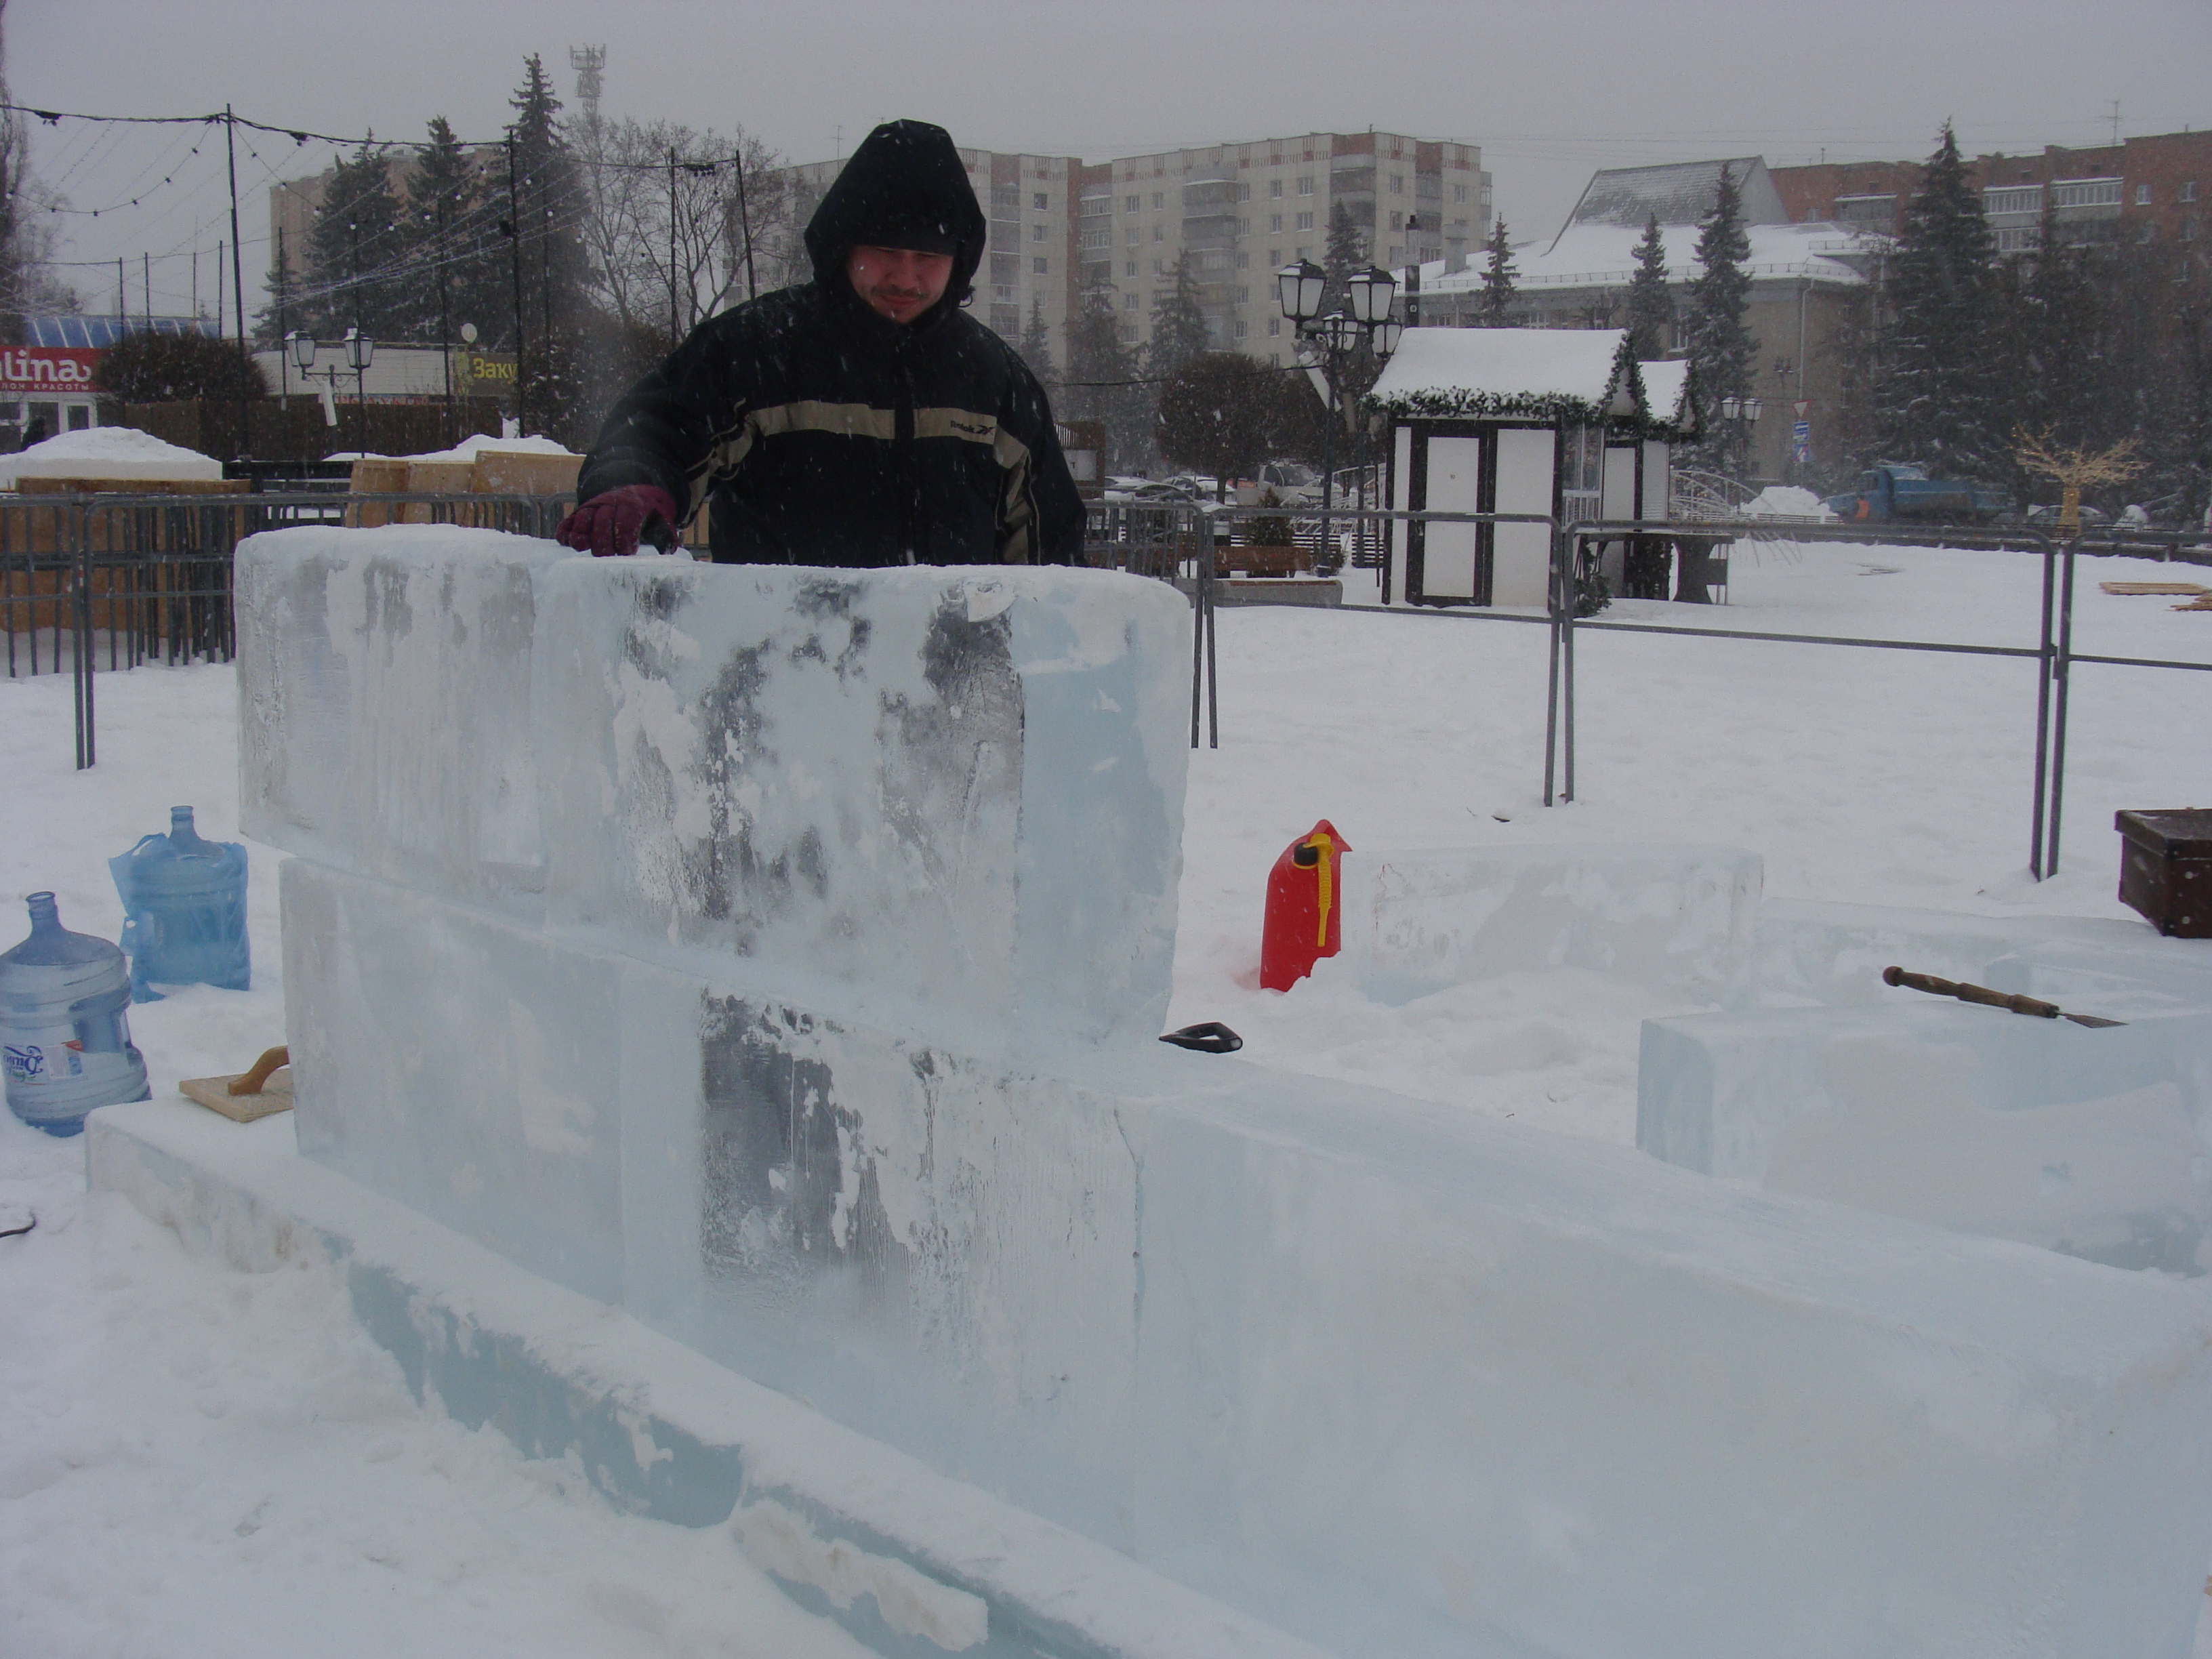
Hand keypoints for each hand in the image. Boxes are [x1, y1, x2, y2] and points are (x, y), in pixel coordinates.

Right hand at [555, 484, 679, 556]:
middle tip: (605, 556)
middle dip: (602, 540)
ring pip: (583, 518)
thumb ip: (666, 534)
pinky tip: (566, 542)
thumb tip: (669, 548)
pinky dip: (565, 530)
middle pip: (602, 521)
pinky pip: (568, 520)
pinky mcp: (579, 513)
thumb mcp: (661, 518)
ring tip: (580, 547)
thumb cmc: (647, 513)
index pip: (626, 521)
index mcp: (631, 506)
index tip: (625, 553)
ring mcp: (592, 507)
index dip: (625, 537)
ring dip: (580, 533)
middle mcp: (609, 504)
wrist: (634, 492)